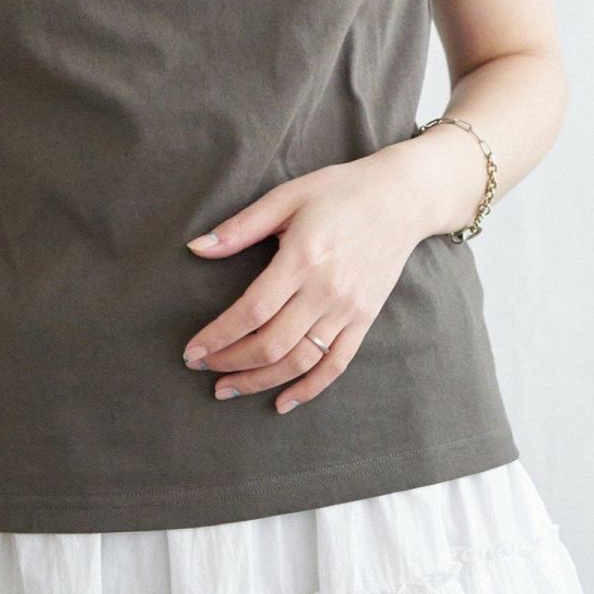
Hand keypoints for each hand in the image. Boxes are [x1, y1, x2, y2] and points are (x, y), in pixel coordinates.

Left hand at [179, 147, 430, 412]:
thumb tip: (196, 248)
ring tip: (228, 389)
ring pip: (300, 361)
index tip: (192, 351)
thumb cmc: (339, 191)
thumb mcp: (287, 196)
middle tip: (202, 368)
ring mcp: (348, 309)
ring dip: (260, 381)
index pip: (252, 310)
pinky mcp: (365, 319)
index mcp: (303, 258)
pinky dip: (309, 389)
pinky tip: (282, 402)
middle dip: (231, 362)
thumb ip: (241, 226)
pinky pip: (336, 365)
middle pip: (272, 344)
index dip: (218, 335)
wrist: (402, 198)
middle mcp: (326, 291)